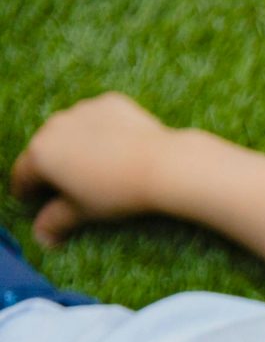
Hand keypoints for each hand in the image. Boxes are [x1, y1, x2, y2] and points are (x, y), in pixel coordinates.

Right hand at [10, 92, 183, 245]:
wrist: (164, 165)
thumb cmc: (119, 192)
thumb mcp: (84, 212)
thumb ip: (56, 222)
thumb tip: (42, 237)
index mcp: (41, 154)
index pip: (24, 175)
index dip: (26, 190)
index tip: (30, 199)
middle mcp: (55, 126)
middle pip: (46, 149)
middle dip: (52, 167)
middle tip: (65, 185)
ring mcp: (82, 110)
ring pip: (72, 130)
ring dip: (77, 145)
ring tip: (96, 166)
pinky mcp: (110, 103)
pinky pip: (100, 119)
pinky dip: (104, 131)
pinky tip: (119, 147)